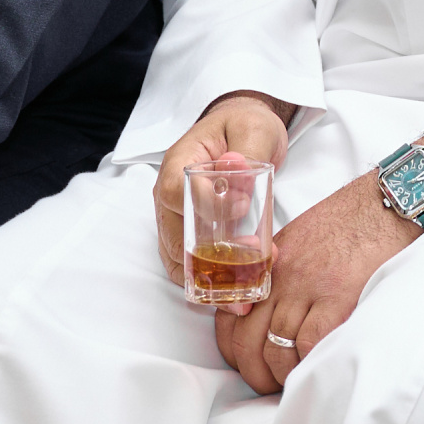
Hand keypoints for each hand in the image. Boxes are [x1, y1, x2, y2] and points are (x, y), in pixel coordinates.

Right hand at [153, 91, 293, 279]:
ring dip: (208, 280)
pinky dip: (209, 282)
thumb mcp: (254, 128)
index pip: (177, 192)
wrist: (243, 130)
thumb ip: (248, 151)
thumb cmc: (245, 125)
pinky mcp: (191, 233)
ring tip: (241, 297)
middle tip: (247, 269)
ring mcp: (176, 217)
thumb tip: (236, 174)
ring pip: (178, 259)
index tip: (242, 208)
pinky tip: (235, 294)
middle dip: (207, 261)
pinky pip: (189, 264)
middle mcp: (169, 194)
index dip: (206, 206)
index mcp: (179, 163)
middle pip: (174, 237)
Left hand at [214, 121, 423, 394]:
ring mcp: (307, 287)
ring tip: (296, 384)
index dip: (235, 351)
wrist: (392, 199)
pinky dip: (309, 364)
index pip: (231, 318)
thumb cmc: (356, 217)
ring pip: (275, 349)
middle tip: (271, 386)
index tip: (249, 365)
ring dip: (283, 376)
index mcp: (271, 263)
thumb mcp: (303, 237)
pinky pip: (309, 344)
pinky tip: (318, 369)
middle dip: (255, 373)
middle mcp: (281, 277)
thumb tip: (276, 308)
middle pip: (247, 342)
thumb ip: (283, 270)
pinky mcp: (336, 296)